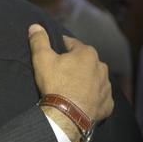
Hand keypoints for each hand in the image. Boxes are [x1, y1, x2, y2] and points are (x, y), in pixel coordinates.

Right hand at [28, 24, 113, 141]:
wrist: (67, 115)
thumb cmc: (56, 83)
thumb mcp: (42, 59)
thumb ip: (39, 40)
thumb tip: (35, 26)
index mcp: (87, 53)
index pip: (72, 44)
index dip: (61, 48)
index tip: (53, 55)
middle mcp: (101, 67)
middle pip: (85, 62)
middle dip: (75, 65)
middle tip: (61, 74)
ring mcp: (106, 86)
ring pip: (94, 79)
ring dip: (85, 81)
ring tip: (71, 89)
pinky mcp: (107, 104)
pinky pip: (100, 97)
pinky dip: (92, 98)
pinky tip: (82, 102)